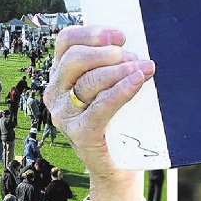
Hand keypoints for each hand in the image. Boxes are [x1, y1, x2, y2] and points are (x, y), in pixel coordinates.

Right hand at [47, 26, 153, 200]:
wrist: (116, 167)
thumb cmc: (117, 123)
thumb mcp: (109, 89)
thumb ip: (112, 68)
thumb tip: (136, 46)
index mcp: (60, 76)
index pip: (65, 42)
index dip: (92, 33)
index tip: (120, 35)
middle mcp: (55, 93)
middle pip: (75, 58)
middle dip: (108, 53)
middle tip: (135, 57)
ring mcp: (64, 115)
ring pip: (88, 81)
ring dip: (120, 71)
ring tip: (145, 68)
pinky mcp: (80, 133)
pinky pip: (100, 106)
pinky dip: (121, 91)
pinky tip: (137, 81)